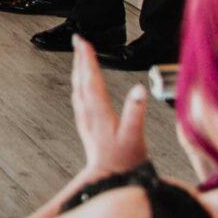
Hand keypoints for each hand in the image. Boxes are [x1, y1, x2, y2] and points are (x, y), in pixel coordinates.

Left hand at [70, 36, 149, 183]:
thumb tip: (139, 89)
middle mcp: (88, 113)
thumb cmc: (123, 159)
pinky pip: (80, 97)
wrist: (110, 177)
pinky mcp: (87, 124)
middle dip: (80, 58)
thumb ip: (135, 112)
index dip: (87, 58)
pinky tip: (83, 82)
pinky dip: (80, 83)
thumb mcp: (134, 136)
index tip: (83, 41)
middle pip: (81, 80)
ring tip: (79, 54)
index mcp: (98, 112)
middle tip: (79, 40)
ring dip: (78, 69)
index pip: (90, 79)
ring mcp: (85, 118)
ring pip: (78, 88)